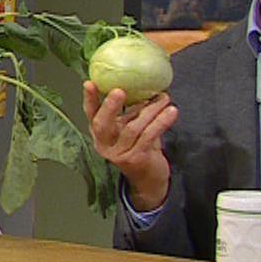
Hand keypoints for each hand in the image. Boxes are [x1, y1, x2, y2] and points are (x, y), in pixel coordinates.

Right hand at [82, 82, 176, 210]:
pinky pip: (149, 136)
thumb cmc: (140, 147)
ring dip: (150, 110)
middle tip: (119, 91)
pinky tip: (171, 112)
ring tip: (163, 97)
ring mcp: (119, 154)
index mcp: (101, 134)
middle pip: (102, 124)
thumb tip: (144, 84)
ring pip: (132, 128)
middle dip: (110, 106)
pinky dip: (161, 122)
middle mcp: (105, 145)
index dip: (89, 99)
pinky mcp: (135, 159)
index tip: (89, 83)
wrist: (149, 178)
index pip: (90, 115)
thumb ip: (132, 111)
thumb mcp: (130, 128)